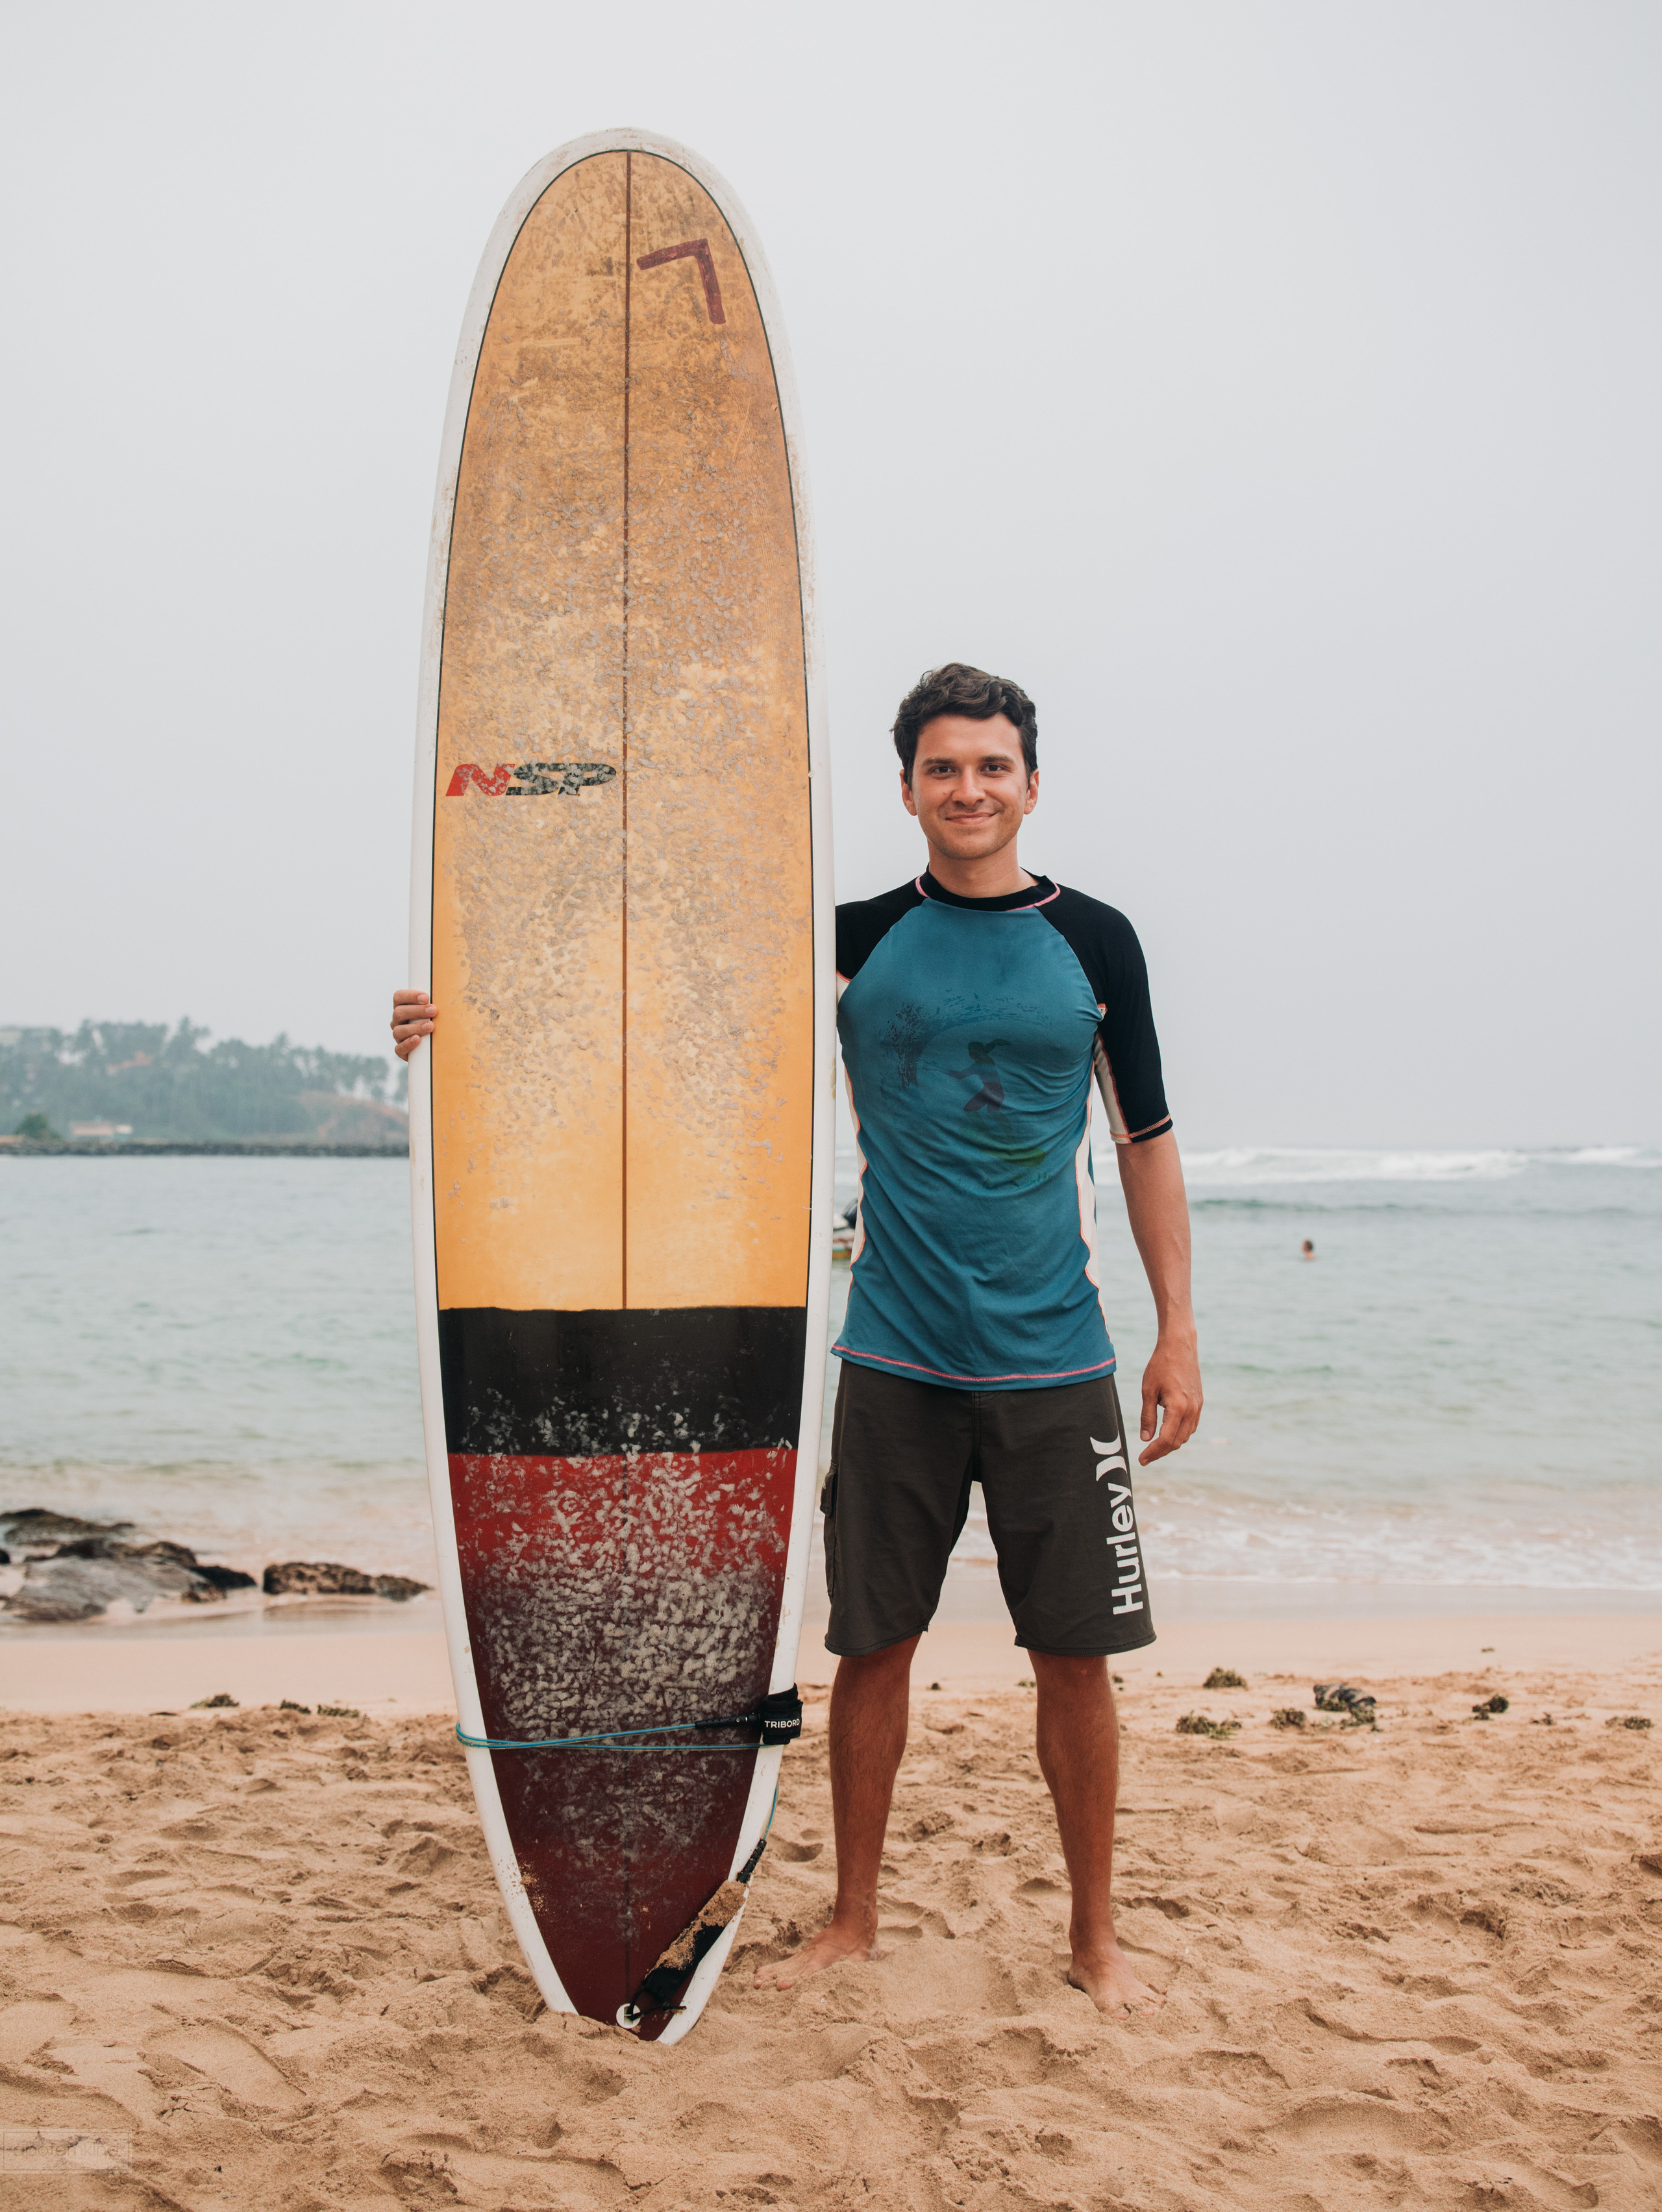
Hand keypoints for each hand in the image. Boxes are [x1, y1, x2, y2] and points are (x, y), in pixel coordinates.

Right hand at [391, 989, 437, 1061]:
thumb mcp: (437, 1010)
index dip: (410, 996)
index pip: (399, 997)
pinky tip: (417, 1039)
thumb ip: (437, 1001)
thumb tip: (452, 992)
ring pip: (398, 1031)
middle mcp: (398, 1021)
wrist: (438, 1047)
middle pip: (399, 1013)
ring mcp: (399, 1036)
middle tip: (434, 1011)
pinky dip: (408, 1044)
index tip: (426, 997)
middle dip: (417, 1011)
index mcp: (403, 1006)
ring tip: (431, 1026)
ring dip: (415, 1027)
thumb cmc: (439, 1020)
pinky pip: (399, 1049)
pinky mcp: (402, 1051)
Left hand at [1138, 1330, 1201, 1465]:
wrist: (1180, 1346)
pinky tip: (1167, 1433)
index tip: (1141, 1460)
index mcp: (1178, 1408)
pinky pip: (1191, 1426)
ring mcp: (1198, 1407)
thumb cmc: (1160, 1365)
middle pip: (1177, 1442)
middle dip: (1161, 1452)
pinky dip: (1179, 1434)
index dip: (1153, 1453)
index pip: (1166, 1440)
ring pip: (1185, 1435)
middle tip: (1145, 1457)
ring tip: (1154, 1447)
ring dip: (1171, 1444)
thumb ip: (1147, 1416)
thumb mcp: (1148, 1390)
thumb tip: (1145, 1439)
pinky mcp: (1199, 1403)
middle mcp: (1192, 1410)